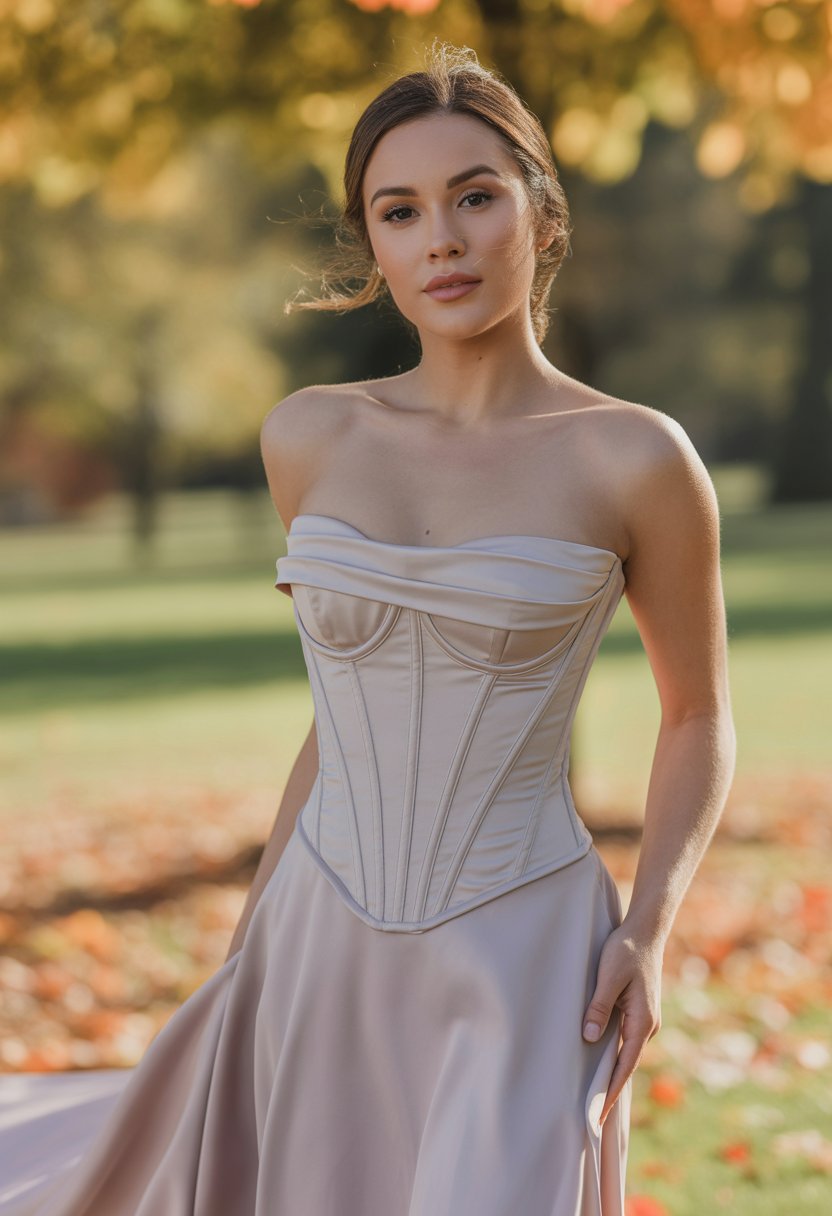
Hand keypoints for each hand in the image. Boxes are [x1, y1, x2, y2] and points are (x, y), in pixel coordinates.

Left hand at [582, 921, 663, 1126]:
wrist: (645, 931)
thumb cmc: (625, 951)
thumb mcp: (609, 977)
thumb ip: (599, 1007)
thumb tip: (589, 1038)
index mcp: (643, 1021)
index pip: (625, 1065)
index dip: (610, 1091)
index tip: (600, 1115)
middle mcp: (648, 1025)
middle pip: (627, 1064)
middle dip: (610, 1089)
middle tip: (593, 1116)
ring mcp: (645, 1019)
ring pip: (626, 1052)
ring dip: (612, 1072)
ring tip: (594, 1096)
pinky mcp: (639, 1011)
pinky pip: (626, 1040)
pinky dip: (614, 1055)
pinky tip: (601, 1061)